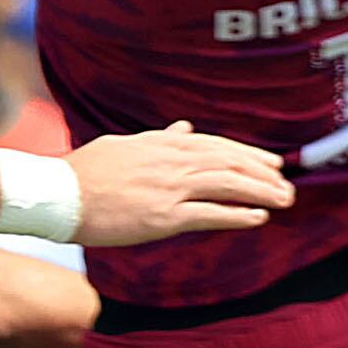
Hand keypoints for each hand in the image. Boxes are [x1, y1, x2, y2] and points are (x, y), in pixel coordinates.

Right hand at [64, 123, 287, 247]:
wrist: (60, 194)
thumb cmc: (86, 171)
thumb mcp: (124, 145)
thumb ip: (158, 139)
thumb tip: (183, 128)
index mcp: (163, 144)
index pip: (217, 146)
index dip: (248, 154)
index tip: (272, 163)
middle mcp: (172, 162)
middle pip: (229, 163)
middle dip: (263, 174)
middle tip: (287, 185)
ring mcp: (169, 189)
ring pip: (227, 186)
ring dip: (261, 192)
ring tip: (284, 200)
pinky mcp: (164, 217)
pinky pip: (210, 215)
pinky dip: (237, 215)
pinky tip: (258, 218)